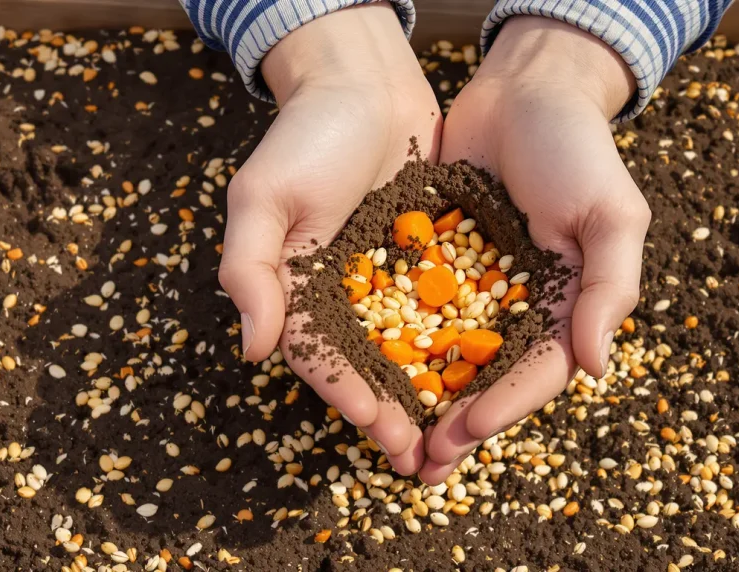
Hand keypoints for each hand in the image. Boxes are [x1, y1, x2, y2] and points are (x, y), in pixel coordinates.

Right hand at [218, 4, 441, 473]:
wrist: (364, 82)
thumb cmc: (305, 136)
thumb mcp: (262, 198)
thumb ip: (251, 271)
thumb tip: (251, 349)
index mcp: (299, 290)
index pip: (322, 355)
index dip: (346, 392)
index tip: (376, 425)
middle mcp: (345, 294)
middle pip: (369, 367)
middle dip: (393, 413)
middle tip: (421, 457)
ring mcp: (389, 280)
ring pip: (412, 349)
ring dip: (430, 395)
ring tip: (456, 436)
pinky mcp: (430, 259)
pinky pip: (447, 309)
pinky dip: (461, 344)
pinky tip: (487, 374)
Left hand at [419, 17, 650, 483]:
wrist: (524, 88)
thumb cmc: (577, 150)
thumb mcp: (610, 216)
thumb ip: (608, 290)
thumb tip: (596, 368)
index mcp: (568, 306)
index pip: (535, 372)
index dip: (502, 407)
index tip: (462, 433)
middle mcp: (523, 307)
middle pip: (489, 380)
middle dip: (457, 424)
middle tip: (421, 464)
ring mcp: (479, 288)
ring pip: (449, 358)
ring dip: (423, 402)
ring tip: (391, 439)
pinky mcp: (441, 263)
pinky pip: (417, 311)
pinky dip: (399, 345)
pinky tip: (370, 373)